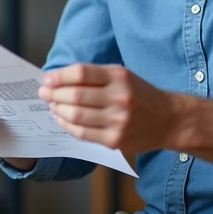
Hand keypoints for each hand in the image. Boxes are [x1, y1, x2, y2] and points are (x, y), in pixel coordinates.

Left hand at [39, 64, 175, 156]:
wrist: (168, 119)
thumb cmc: (140, 94)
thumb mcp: (122, 75)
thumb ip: (93, 75)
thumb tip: (57, 79)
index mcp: (120, 77)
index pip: (81, 73)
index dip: (59, 76)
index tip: (47, 79)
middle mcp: (120, 98)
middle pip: (75, 96)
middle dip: (53, 94)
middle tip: (43, 93)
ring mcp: (118, 121)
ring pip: (76, 116)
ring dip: (58, 110)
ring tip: (52, 106)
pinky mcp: (115, 140)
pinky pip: (82, 133)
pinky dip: (67, 125)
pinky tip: (62, 119)